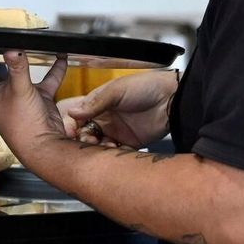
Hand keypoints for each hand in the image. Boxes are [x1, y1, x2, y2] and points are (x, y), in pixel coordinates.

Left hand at [0, 51, 71, 159]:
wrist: (45, 148)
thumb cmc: (24, 128)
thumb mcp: (19, 92)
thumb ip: (17, 69)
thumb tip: (14, 49)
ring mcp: (16, 94)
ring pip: (13, 69)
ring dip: (15, 56)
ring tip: (13, 39)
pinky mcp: (36, 97)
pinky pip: (44, 78)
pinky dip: (52, 68)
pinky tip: (59, 57)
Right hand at [57, 71, 177, 150]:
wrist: (173, 98)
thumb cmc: (145, 86)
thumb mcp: (117, 91)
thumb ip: (95, 103)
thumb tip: (72, 112)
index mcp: (97, 105)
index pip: (77, 119)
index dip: (72, 128)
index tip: (71, 136)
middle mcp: (105, 120)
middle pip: (86, 136)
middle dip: (85, 141)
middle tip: (91, 142)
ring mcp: (117, 132)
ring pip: (99, 147)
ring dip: (99, 150)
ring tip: (107, 147)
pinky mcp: (130, 143)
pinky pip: (117, 154)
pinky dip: (115, 156)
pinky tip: (117, 152)